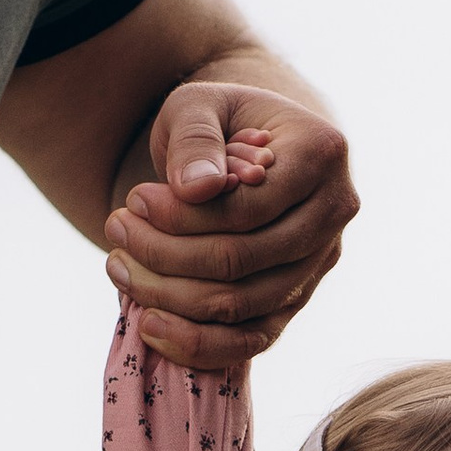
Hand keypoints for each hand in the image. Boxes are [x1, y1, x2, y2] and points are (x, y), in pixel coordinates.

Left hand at [105, 77, 357, 368]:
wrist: (249, 148)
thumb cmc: (221, 123)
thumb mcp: (199, 106)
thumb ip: (196, 139)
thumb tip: (196, 189)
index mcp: (322, 153)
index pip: (247, 208)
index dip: (182, 216)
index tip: (133, 200)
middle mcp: (333, 214)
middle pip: (242, 260)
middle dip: (166, 255)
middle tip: (116, 231)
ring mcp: (319, 264)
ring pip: (242, 306)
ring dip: (170, 297)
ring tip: (120, 268)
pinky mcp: (296, 301)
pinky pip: (251, 341)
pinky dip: (197, 344)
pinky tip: (149, 326)